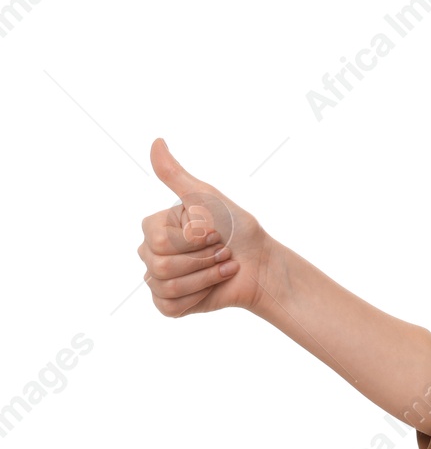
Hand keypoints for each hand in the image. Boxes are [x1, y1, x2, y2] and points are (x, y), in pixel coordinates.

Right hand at [137, 137, 278, 316]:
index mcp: (156, 228)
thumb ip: (176, 174)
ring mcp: (157, 280)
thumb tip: (156, 141)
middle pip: (159, 264)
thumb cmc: (237, 228)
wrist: (261, 264)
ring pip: (166, 286)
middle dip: (202, 258)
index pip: (155, 238)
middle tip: (222, 251)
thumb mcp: (207, 197)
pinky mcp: (167, 305)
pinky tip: (215, 286)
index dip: (192, 238)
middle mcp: (151, 253)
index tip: (215, 231)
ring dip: (206, 276)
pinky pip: (169, 307)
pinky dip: (201, 295)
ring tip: (224, 266)